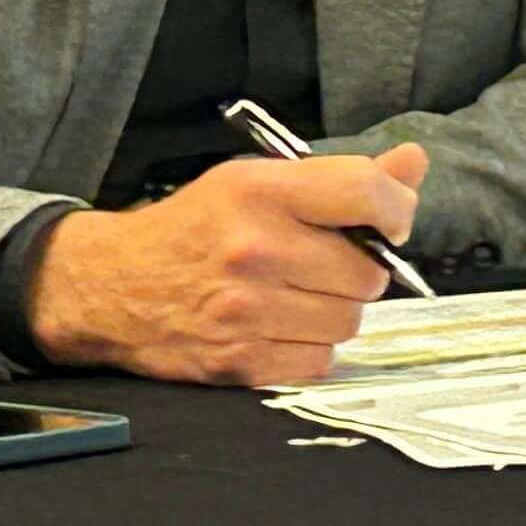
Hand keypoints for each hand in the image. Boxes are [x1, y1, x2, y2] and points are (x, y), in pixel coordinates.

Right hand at [25, 143, 427, 385]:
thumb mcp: (257, 181)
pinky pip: (319, 361)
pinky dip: (311, 348)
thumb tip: (414, 164)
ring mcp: (246, 310)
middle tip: (323, 263)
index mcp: (261, 192)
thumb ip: (342, 178)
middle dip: (359, 270)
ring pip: (349, 321)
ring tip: (296, 294)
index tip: (389, 220)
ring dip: (335, 311)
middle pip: (369, 272)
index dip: (395, 209)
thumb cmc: (194, 229)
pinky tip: (282, 326)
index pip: (367, 193)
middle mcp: (255, 249)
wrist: (111, 287)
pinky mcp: (238, 361)